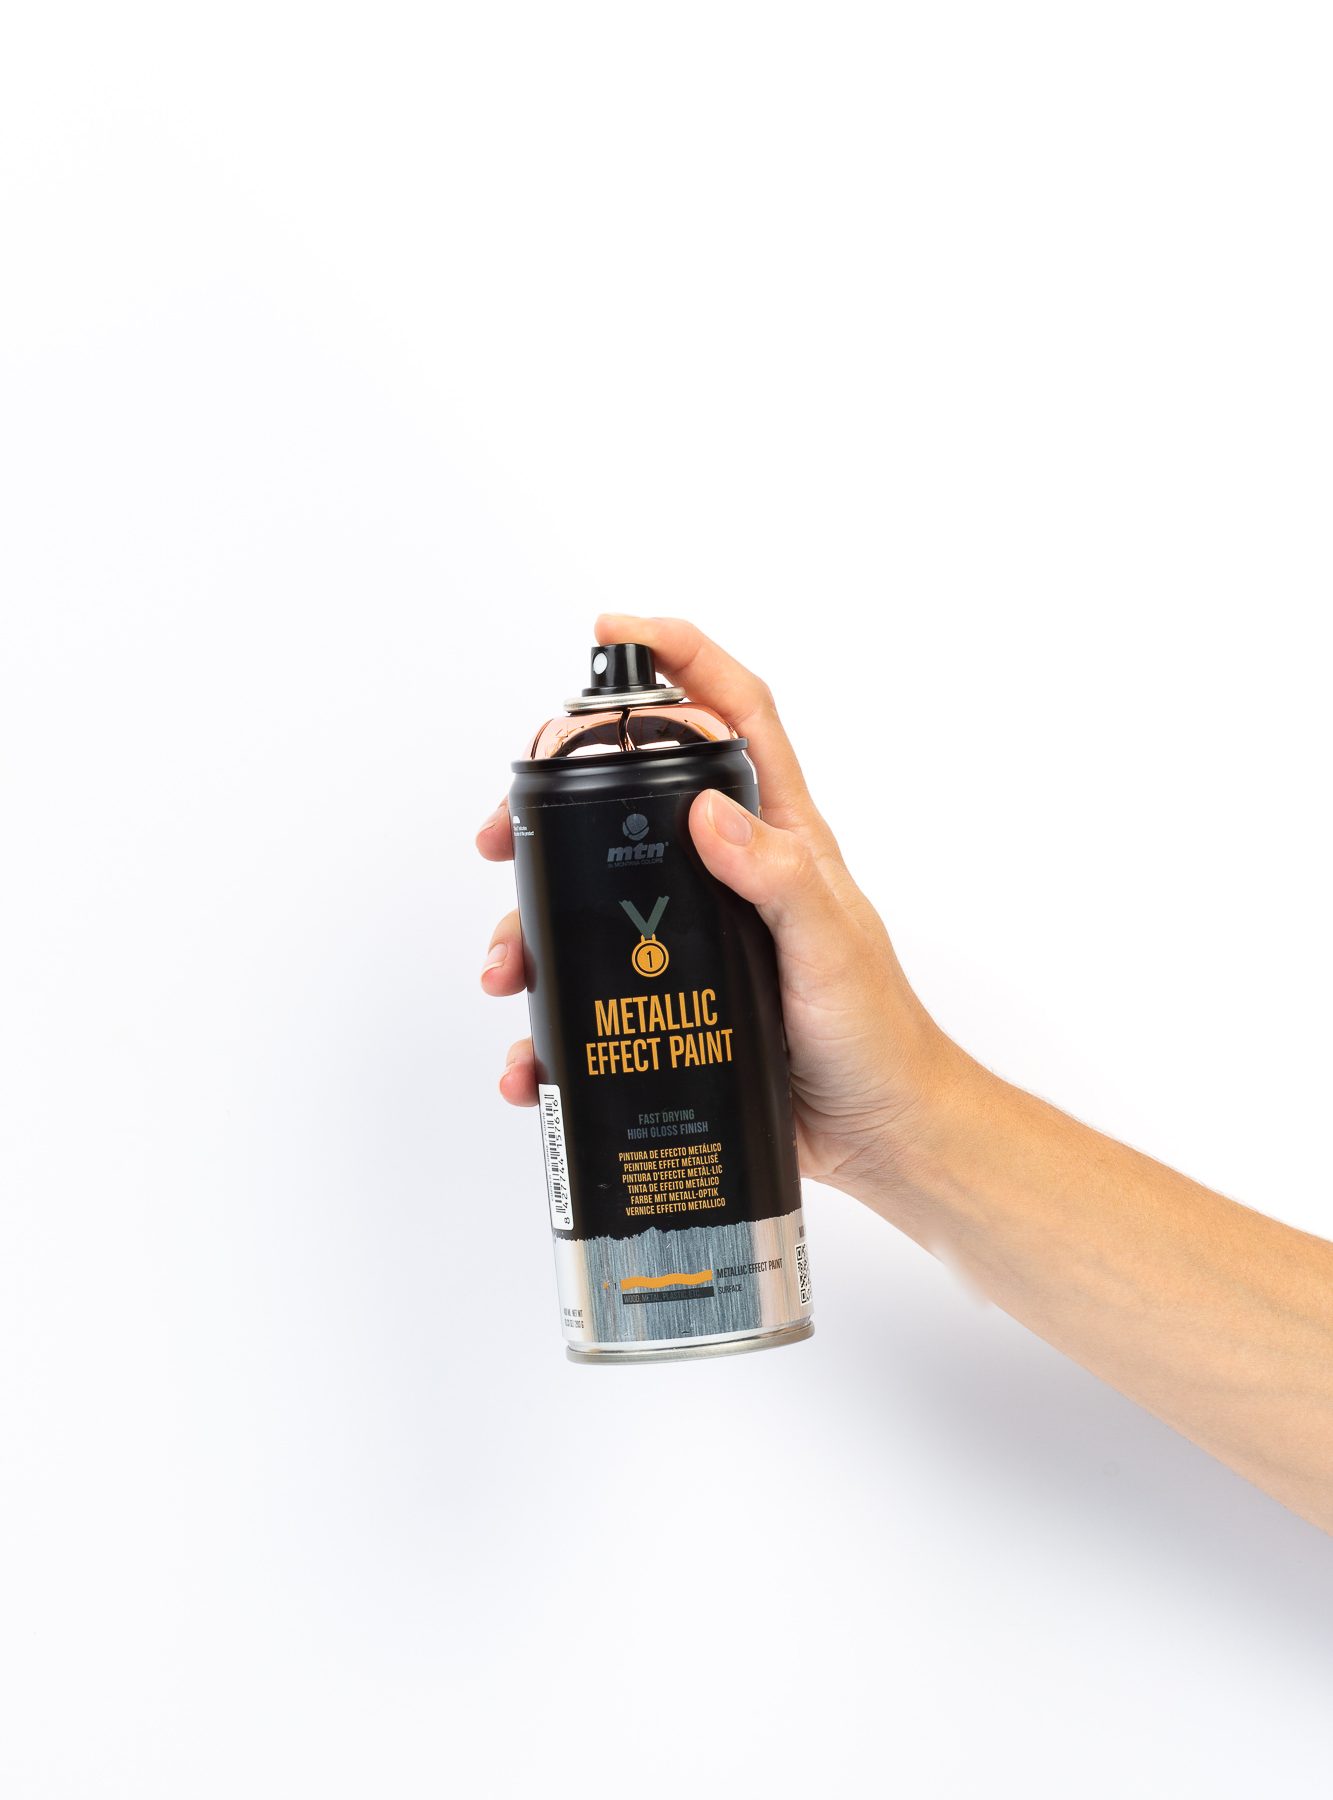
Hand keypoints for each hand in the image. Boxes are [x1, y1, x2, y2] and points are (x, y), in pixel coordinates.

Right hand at [476, 615, 952, 1197]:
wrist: (880, 1138)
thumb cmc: (876, 1036)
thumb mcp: (832, 949)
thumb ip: (779, 878)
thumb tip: (707, 812)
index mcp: (776, 837)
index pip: (731, 716)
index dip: (681, 659)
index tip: (615, 634)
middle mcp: (726, 875)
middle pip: (627, 804)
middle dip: (553, 808)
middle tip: (502, 836)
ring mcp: (690, 939)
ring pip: (590, 906)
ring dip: (532, 931)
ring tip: (506, 970)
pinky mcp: (668, 1006)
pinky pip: (591, 1004)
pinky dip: (549, 1028)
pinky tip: (530, 1058)